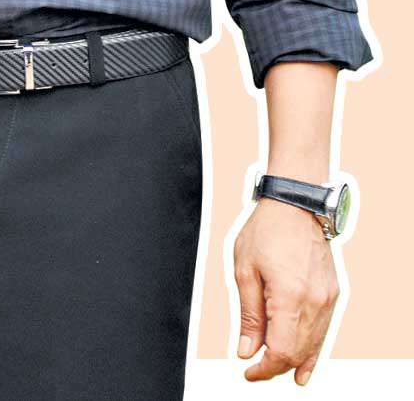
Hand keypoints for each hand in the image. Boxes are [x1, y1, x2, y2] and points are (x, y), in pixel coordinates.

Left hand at [233, 196, 339, 385]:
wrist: (296, 204)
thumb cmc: (267, 229)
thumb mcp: (245, 270)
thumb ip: (248, 315)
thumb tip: (247, 350)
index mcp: (289, 296)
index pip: (280, 351)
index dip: (264, 369)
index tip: (249, 372)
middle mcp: (314, 302)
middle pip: (297, 353)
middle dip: (276, 367)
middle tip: (256, 368)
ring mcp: (327, 298)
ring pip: (313, 345)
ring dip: (295, 361)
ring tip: (279, 373)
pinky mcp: (333, 293)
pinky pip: (323, 330)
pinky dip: (312, 347)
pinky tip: (304, 363)